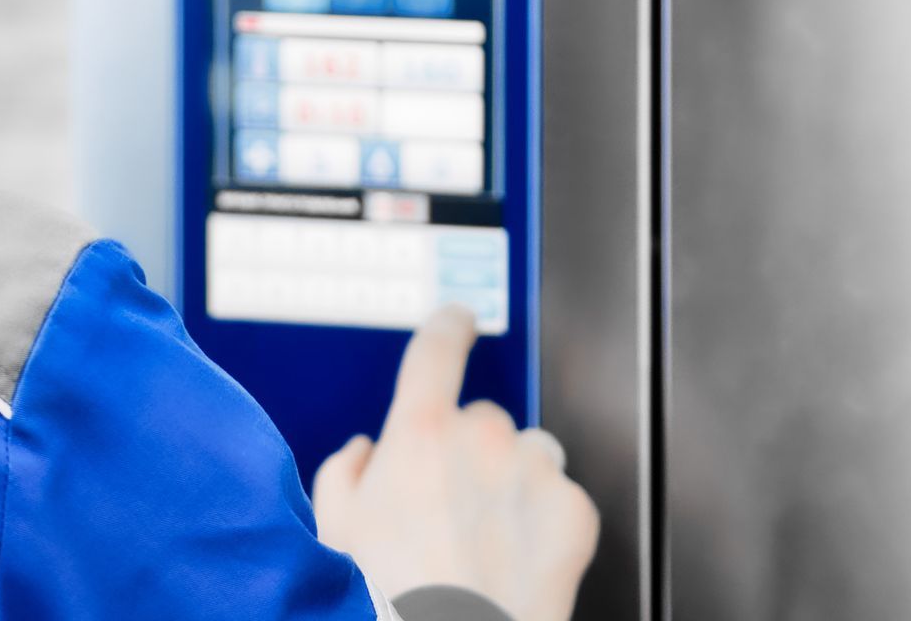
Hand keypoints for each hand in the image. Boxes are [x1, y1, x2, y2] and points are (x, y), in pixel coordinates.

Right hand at [311, 305, 598, 620]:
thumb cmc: (387, 595)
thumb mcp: (335, 526)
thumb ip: (344, 472)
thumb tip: (364, 456)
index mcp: (422, 431)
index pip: (437, 349)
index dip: (448, 326)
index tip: (457, 319)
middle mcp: (483, 439)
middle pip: (482, 420)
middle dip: (469, 452)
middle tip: (450, 506)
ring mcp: (534, 473)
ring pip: (529, 453)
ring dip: (513, 479)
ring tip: (488, 537)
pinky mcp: (575, 512)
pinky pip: (561, 496)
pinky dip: (545, 519)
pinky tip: (518, 556)